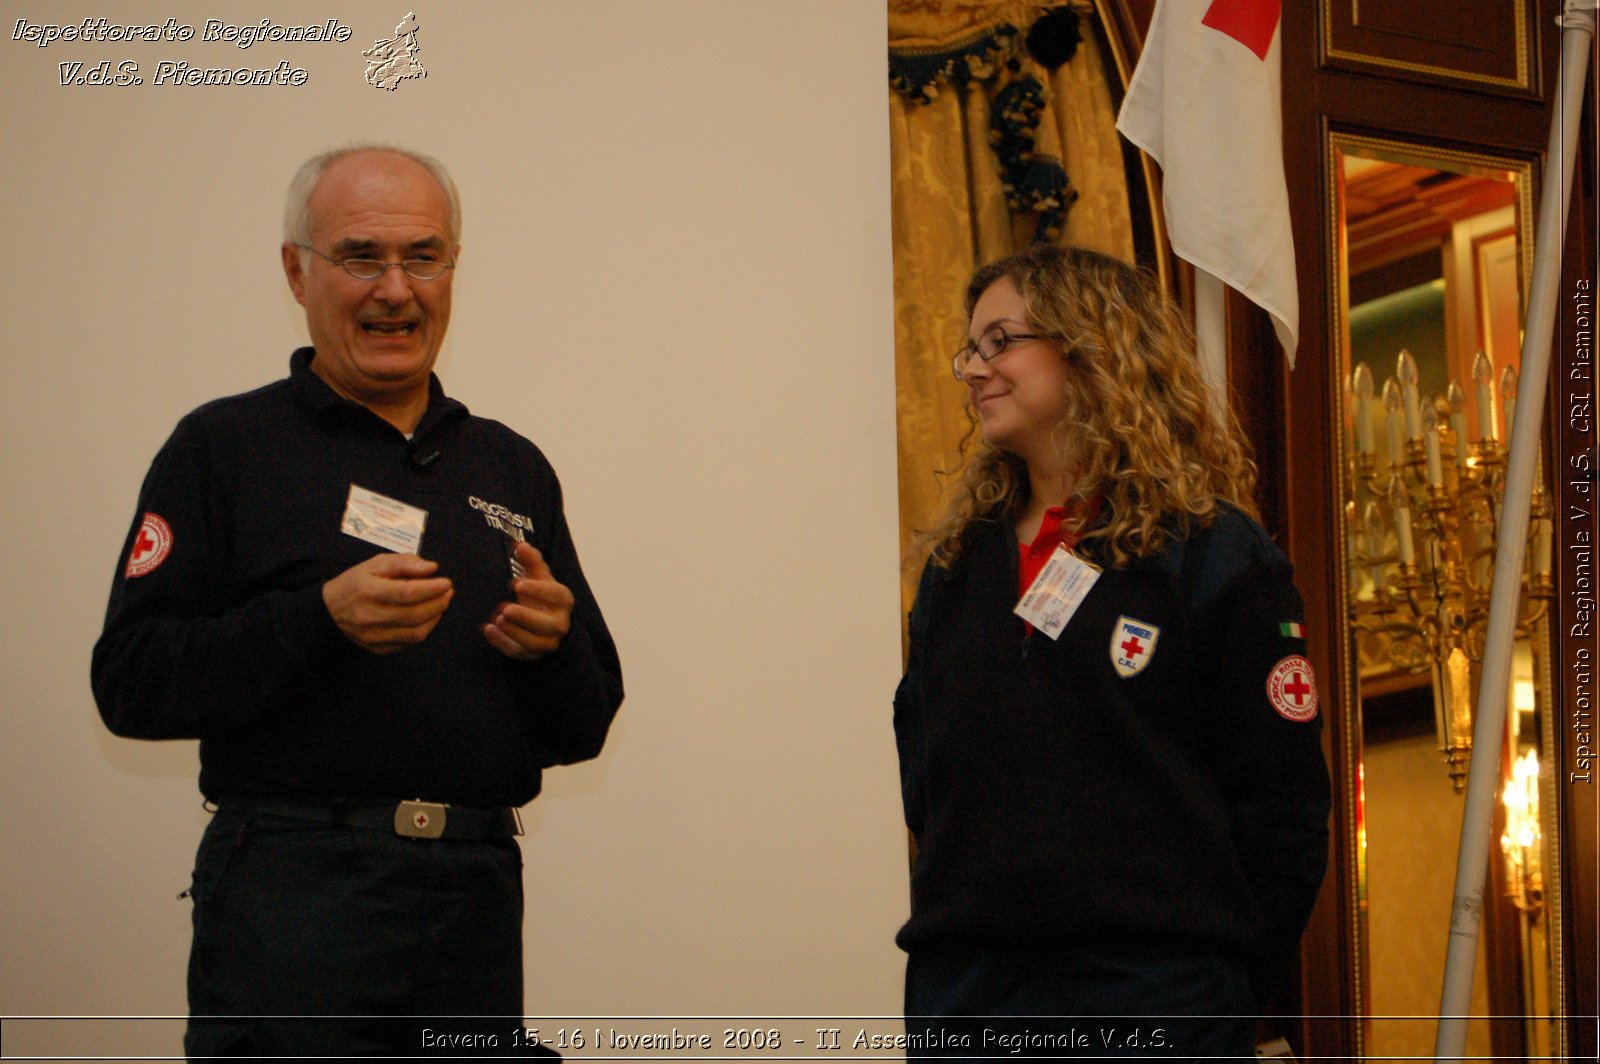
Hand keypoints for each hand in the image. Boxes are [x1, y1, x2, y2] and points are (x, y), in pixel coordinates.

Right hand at [322, 553, 453, 654]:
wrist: (329, 611)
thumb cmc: (356, 583)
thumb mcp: (376, 564)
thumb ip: (404, 563)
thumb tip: (432, 568)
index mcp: (369, 591)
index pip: (408, 593)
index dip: (432, 589)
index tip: (446, 583)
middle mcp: (370, 616)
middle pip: (414, 615)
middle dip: (438, 603)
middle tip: (448, 593)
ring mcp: (374, 636)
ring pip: (415, 633)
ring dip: (435, 618)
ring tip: (441, 604)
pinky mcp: (378, 648)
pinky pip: (408, 643)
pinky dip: (424, 630)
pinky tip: (428, 618)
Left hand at [483, 543, 572, 659]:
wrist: (547, 620)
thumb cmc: (541, 593)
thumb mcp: (538, 575)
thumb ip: (530, 560)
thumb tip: (520, 545)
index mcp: (563, 600)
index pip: (555, 596)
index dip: (538, 591)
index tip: (517, 584)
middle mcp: (559, 623)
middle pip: (547, 625)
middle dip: (526, 617)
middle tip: (506, 609)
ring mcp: (547, 641)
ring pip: (534, 642)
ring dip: (514, 632)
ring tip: (497, 619)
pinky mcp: (531, 654)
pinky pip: (518, 652)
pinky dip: (502, 643)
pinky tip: (488, 629)